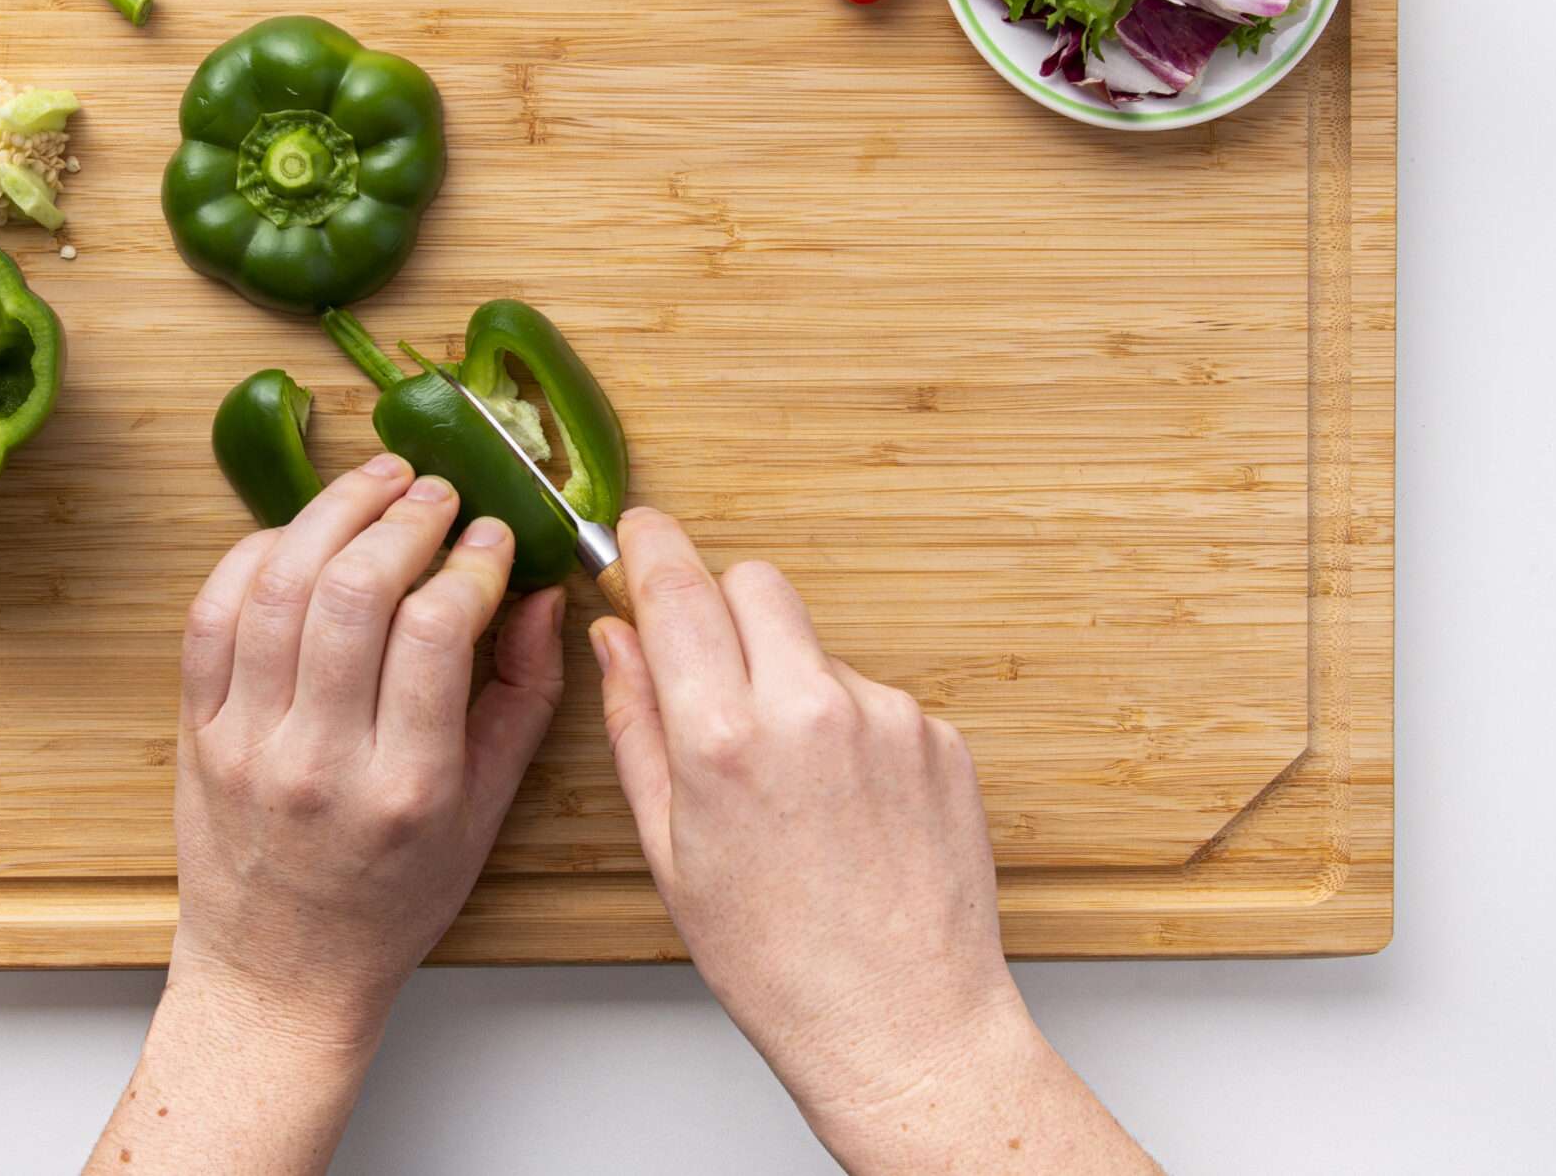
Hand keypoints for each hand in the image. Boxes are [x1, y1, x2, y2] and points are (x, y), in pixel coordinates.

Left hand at [172, 454, 566, 1030]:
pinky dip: (255, 555)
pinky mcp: (197, 732)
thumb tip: (540, 594)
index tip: (491, 536)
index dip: (470, 561)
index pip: (435, 631)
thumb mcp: (486, 813)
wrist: (282, 971)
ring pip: (279, 588)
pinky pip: (212, 615)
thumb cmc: (393, 898)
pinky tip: (300, 535)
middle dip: (404, 519)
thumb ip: (524, 698)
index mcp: (407, 787)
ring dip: (332, 514)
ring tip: (377, 483)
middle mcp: (320, 762)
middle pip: (354, 593)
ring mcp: (248, 744)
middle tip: (437, 494)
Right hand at [591, 509, 1155, 1173]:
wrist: (903, 1024)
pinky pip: (875, 696)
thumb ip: (637, 726)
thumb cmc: (777, 962)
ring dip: (791, 681)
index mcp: (724, 738)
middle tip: (713, 674)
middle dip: (725, 610)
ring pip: (816, 645)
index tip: (639, 531)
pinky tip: (847, 807)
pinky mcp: (940, 736)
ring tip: (794, 787)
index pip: (678, 589)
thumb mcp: (670, 849)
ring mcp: (887, 717)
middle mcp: (809, 709)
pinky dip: (851, 729)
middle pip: (756, 584)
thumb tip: (615, 640)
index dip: (651, 546)